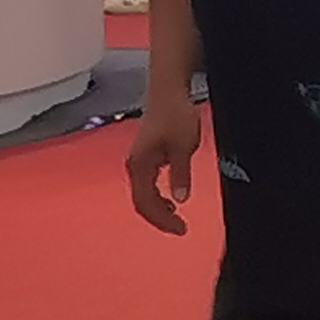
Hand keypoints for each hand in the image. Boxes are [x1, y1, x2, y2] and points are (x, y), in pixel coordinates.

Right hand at [125, 89, 200, 234]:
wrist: (168, 91)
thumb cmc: (175, 114)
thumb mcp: (184, 146)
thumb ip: (180, 173)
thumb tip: (181, 199)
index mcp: (139, 165)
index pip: (145, 202)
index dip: (161, 219)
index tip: (180, 228)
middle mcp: (135, 166)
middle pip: (142, 201)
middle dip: (159, 218)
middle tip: (180, 228)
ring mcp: (139, 161)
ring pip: (144, 194)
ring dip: (158, 209)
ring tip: (175, 219)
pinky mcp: (147, 157)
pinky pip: (147, 184)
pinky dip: (157, 197)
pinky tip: (170, 201)